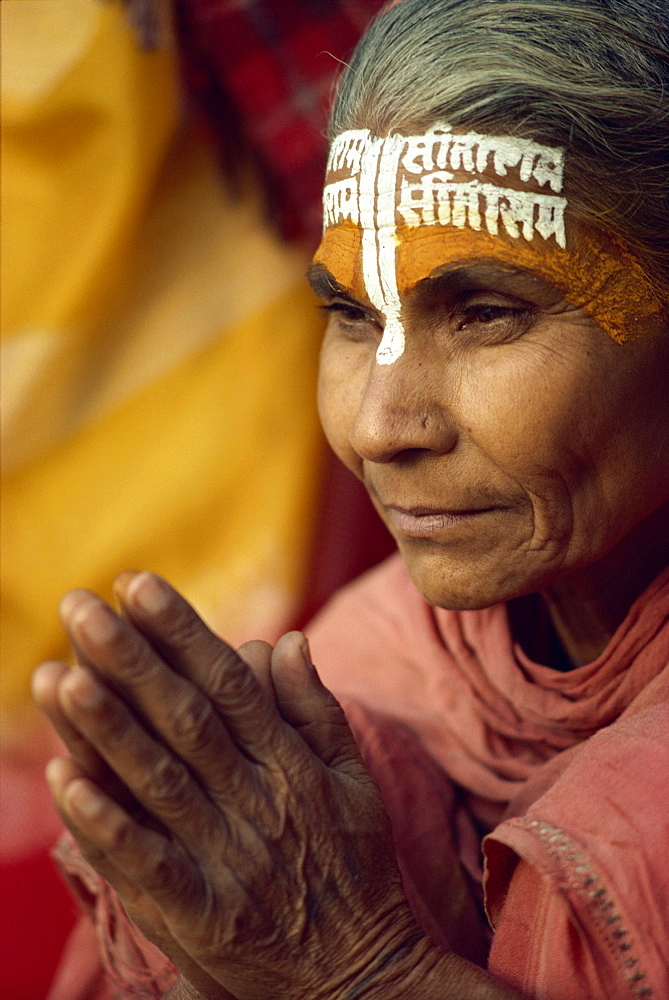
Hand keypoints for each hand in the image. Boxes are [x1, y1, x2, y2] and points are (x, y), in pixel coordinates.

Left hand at [33, 572, 417, 999]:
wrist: (364, 978)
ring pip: (160, 781)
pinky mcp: (204, 916)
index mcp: (293, 764)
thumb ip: (317, 708)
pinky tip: (63, 781)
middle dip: (131, 658)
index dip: (181, 631)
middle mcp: (258, 802)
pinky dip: (106, 824)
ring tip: (58, 675)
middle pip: (186, 719)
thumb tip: (285, 638)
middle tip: (80, 606)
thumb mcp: (355, 782)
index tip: (137, 585)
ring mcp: (230, 859)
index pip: (229, 683)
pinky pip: (149, 865)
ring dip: (106, 727)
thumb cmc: (356, 869)